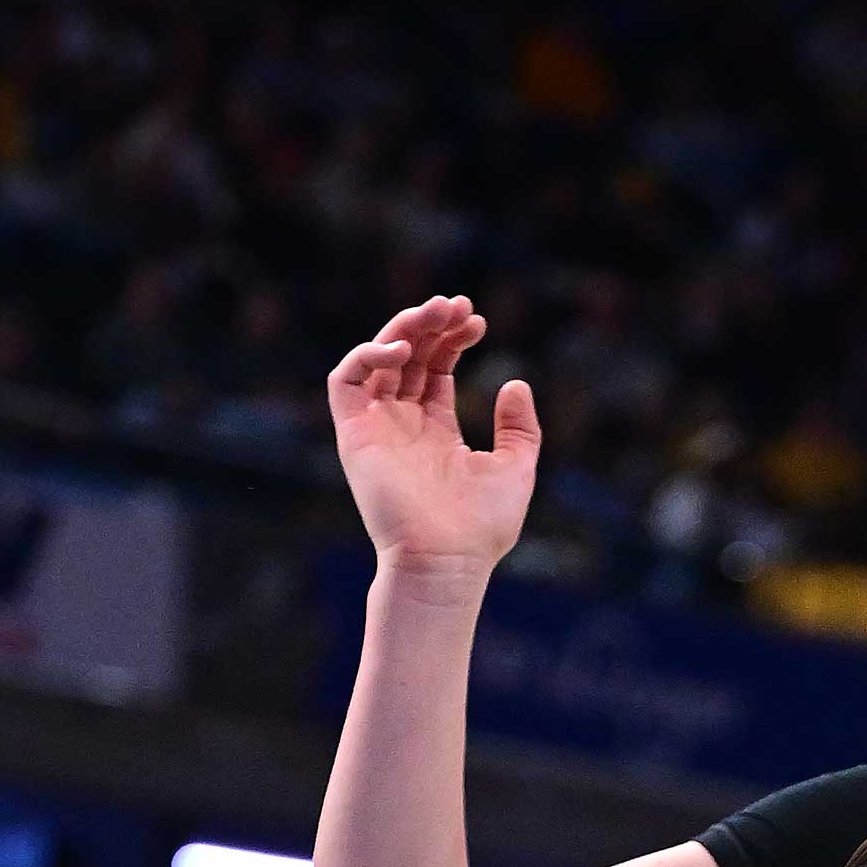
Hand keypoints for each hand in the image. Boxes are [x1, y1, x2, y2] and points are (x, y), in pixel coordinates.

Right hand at [327, 294, 539, 575]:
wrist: (447, 562)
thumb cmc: (481, 527)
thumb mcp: (516, 469)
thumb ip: (520, 428)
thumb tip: (516, 383)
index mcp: (437, 431)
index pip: (437, 367)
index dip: (453, 339)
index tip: (478, 322)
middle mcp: (404, 424)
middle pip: (410, 355)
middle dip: (432, 324)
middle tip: (459, 305)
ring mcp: (378, 427)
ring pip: (379, 357)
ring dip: (405, 327)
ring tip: (437, 311)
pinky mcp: (355, 435)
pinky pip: (346, 380)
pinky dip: (369, 354)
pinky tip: (404, 349)